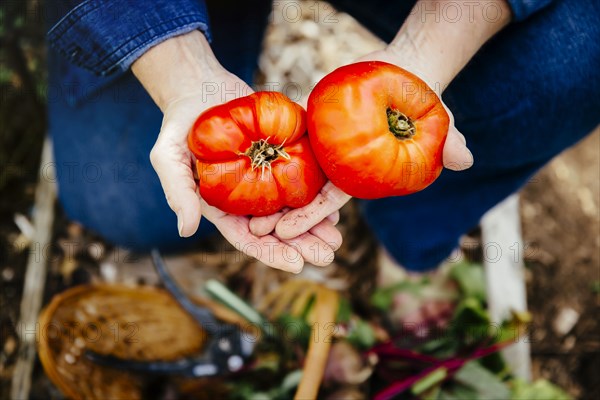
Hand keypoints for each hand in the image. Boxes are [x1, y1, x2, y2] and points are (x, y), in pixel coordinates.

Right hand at [133, 31, 340, 271]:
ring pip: (294, 209)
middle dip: (302, 245)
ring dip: (316, 225)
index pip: (248, 238)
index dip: (271, 253)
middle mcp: (247, 198)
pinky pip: (303, 179)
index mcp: (223, 206)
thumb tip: (187, 230)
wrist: (201, 88)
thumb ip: (178, 192)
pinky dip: (318, 194)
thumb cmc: (180, 124)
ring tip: (337, 238)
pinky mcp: (281, 156)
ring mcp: (266, 177)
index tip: (296, 264)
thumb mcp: (168, 156)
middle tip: (327, 256)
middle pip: (278, 229)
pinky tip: (336, 206)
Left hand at [253, 0, 510, 248]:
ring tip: (240, 213)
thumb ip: (447, 139)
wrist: (404, 72)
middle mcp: (340, 164)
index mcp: (360, 173)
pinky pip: (289, 143)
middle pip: (306, 195)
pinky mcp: (314, 128)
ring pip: (293, 174)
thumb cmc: (421, 98)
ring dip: (269, 194)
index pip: (332, 200)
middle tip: (251, 232)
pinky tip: (244, 169)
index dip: (310, 217)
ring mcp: (325, 147)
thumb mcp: (436, 118)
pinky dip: (269, 157)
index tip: (285, 233)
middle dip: (282, 217)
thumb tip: (466, 159)